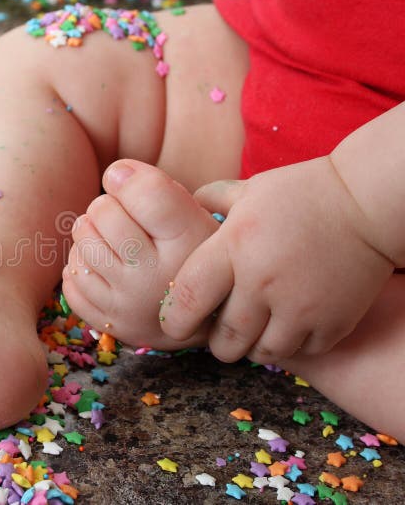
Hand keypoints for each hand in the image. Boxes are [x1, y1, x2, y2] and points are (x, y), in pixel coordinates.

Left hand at [159, 156, 394, 363]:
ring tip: (252, 336)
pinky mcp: (333, 322)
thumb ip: (211, 201)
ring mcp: (300, 306)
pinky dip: (291, 345)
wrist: (367, 202)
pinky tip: (287, 328)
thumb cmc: (302, 192)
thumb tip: (184, 210)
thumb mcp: (248, 190)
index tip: (173, 324)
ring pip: (262, 352)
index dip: (175, 319)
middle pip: (225, 337)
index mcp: (234, 246)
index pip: (188, 296)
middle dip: (216, 344)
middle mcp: (262, 281)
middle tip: (217, 337)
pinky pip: (302, 351)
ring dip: (252, 348)